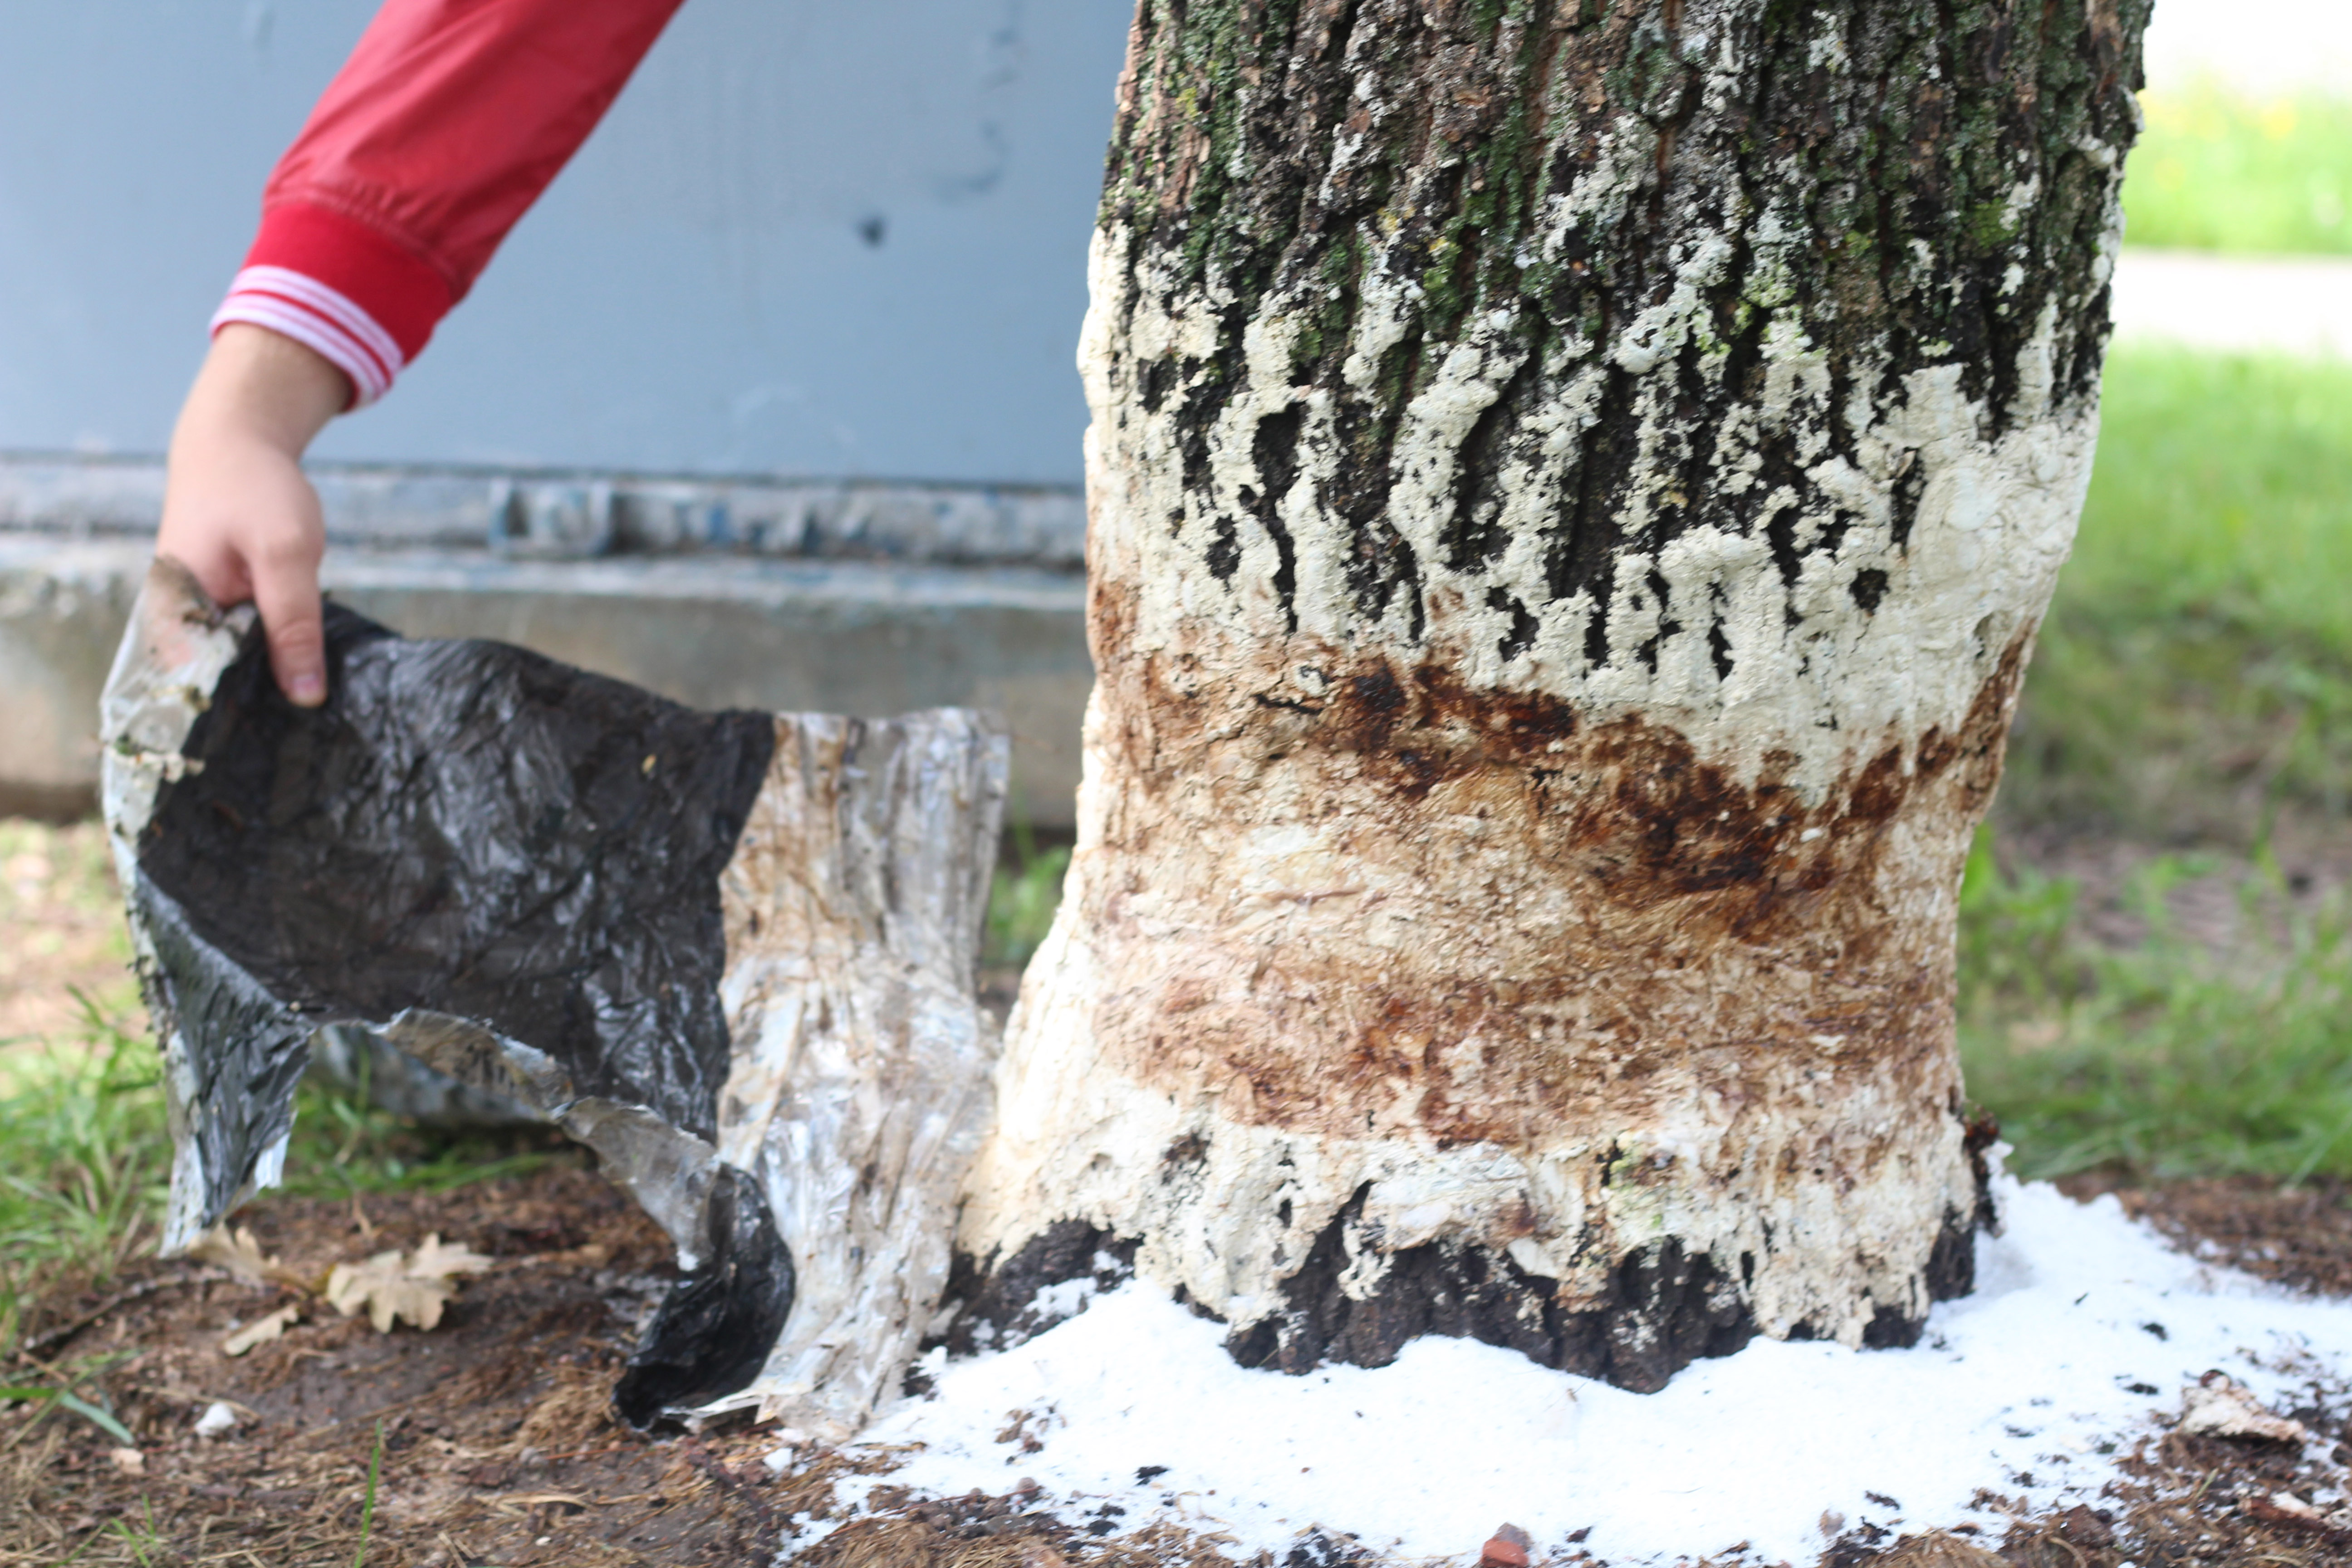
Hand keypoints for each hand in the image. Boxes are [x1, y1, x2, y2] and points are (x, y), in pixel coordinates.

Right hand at [158, 324, 350, 705]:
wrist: (238, 442)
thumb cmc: (254, 488)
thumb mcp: (286, 553)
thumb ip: (293, 623)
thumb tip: (304, 696)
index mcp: (173, 616)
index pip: (199, 695)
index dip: (241, 724)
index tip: (286, 745)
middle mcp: (179, 624)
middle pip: (223, 687)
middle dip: (265, 708)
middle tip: (318, 738)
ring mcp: (203, 616)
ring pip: (243, 668)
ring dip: (278, 682)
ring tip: (320, 713)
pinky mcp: (227, 608)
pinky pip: (253, 645)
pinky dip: (282, 655)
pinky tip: (313, 673)